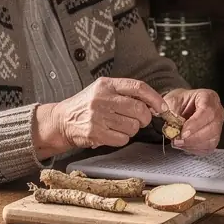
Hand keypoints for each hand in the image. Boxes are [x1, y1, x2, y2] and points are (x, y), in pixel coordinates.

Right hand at [34, 77, 162, 154]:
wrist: (61, 120)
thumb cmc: (86, 106)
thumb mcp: (103, 91)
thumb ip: (125, 94)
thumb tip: (154, 104)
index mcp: (106, 84)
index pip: (138, 87)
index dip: (154, 98)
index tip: (162, 107)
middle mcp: (102, 98)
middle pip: (139, 109)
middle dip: (144, 118)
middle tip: (140, 120)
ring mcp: (98, 116)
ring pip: (132, 126)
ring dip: (132, 129)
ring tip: (119, 126)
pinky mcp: (95, 132)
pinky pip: (122, 139)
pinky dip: (121, 139)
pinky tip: (112, 133)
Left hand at [161, 88, 223, 153]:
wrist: (179, 108)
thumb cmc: (178, 103)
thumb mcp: (171, 101)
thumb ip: (170, 112)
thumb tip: (169, 124)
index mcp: (208, 97)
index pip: (208, 111)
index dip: (196, 123)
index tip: (183, 132)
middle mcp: (217, 111)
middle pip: (212, 127)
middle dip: (193, 137)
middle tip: (178, 140)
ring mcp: (218, 125)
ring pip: (212, 139)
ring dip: (193, 144)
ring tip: (178, 143)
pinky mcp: (214, 138)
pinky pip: (208, 147)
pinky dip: (195, 149)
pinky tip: (184, 146)